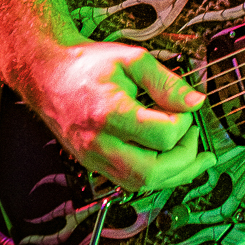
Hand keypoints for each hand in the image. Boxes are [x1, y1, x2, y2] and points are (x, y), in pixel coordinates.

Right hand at [22, 42, 210, 192]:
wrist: (48, 74)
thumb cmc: (87, 65)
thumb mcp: (133, 60)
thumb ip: (167, 83)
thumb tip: (195, 102)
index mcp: (110, 113)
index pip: (162, 135)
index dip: (185, 123)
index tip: (186, 107)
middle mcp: (99, 143)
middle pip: (151, 172)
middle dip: (185, 159)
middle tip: (195, 136)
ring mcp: (93, 157)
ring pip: (140, 184)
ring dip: (173, 174)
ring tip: (194, 156)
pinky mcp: (92, 163)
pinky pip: (128, 181)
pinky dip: (155, 175)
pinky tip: (170, 161)